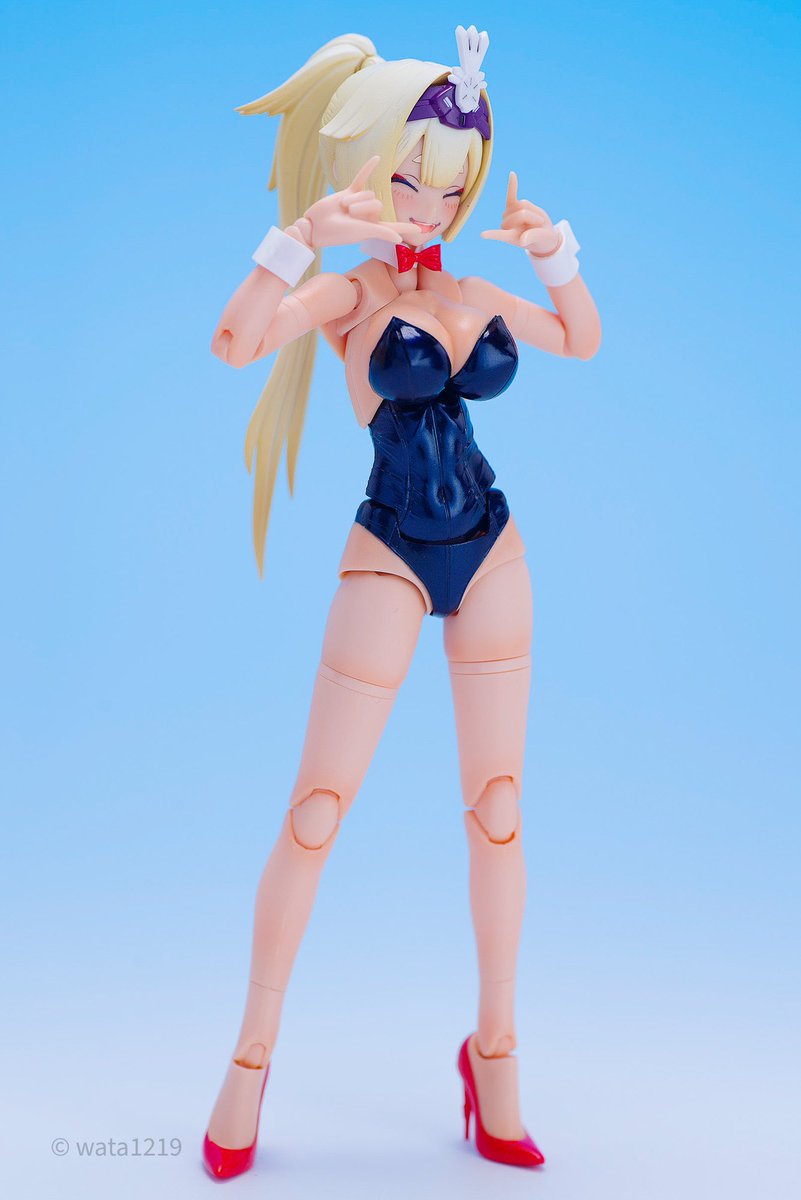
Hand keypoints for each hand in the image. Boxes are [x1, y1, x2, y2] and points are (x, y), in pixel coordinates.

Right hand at [291, 156, 417, 250]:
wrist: (316, 224)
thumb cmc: (338, 233)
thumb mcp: (361, 232)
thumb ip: (381, 233)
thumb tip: (399, 240)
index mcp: (374, 228)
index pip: (395, 228)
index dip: (406, 229)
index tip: (420, 230)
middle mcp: (369, 216)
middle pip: (378, 203)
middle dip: (362, 207)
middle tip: (349, 215)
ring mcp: (360, 203)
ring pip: (368, 193)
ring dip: (355, 200)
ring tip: (343, 209)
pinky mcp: (350, 192)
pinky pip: (363, 177)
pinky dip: (368, 168)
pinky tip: (377, 158)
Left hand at [481, 171, 560, 255]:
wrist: (544, 233)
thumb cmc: (542, 238)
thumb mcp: (541, 238)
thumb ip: (532, 237)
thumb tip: (522, 240)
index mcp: (512, 237)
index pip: (501, 235)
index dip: (492, 234)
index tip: (482, 235)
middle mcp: (507, 226)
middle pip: (522, 214)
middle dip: (533, 218)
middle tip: (538, 226)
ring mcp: (509, 214)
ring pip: (522, 205)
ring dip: (533, 211)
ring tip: (535, 221)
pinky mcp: (514, 205)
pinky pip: (512, 193)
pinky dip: (513, 185)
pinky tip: (512, 174)